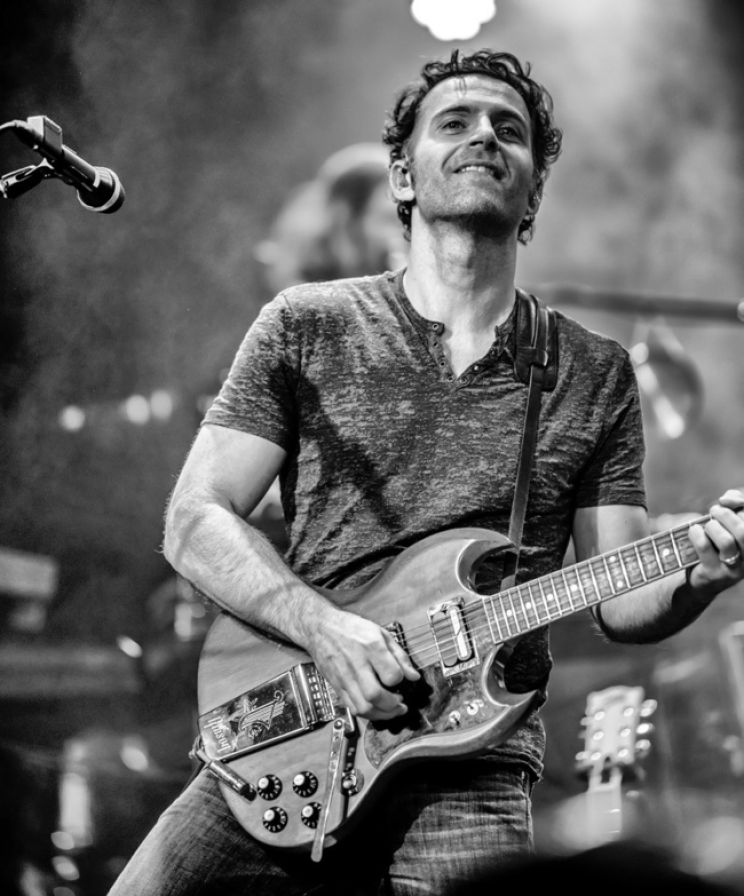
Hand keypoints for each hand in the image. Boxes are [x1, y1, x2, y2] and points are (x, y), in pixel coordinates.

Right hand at [302, 604, 419, 720]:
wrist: (321, 628)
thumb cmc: (351, 628)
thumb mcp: (381, 633)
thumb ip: (399, 655)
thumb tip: (414, 676)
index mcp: (370, 647)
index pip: (391, 674)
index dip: (401, 680)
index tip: (402, 679)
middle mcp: (356, 664)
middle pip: (375, 695)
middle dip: (392, 705)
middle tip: (400, 703)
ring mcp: (344, 677)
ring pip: (363, 707)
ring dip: (381, 714)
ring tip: (391, 710)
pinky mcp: (337, 686)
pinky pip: (352, 708)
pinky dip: (367, 714)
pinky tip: (376, 708)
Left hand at [687, 487, 743, 589]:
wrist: (702, 579)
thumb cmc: (716, 544)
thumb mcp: (727, 525)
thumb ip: (733, 506)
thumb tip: (726, 499)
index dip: (741, 503)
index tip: (724, 500)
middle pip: (743, 531)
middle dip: (725, 515)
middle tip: (713, 511)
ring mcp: (734, 569)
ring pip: (726, 541)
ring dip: (712, 527)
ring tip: (706, 526)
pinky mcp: (714, 574)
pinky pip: (704, 547)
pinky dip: (696, 533)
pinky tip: (694, 532)